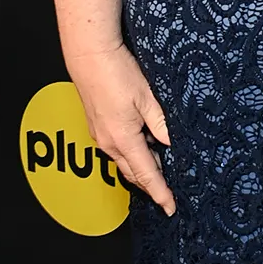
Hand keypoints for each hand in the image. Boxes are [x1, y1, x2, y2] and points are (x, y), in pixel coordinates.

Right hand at [67, 44, 175, 214]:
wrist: (89, 55)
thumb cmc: (117, 72)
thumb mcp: (148, 98)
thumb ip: (162, 124)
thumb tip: (173, 145)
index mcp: (123, 139)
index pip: (146, 175)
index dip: (160, 193)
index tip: (170, 208)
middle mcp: (109, 143)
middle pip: (134, 173)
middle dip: (152, 184)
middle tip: (171, 190)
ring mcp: (101, 136)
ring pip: (125, 162)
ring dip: (143, 167)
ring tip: (163, 167)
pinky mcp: (98, 127)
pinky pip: (117, 150)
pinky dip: (133, 154)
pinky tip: (146, 145)